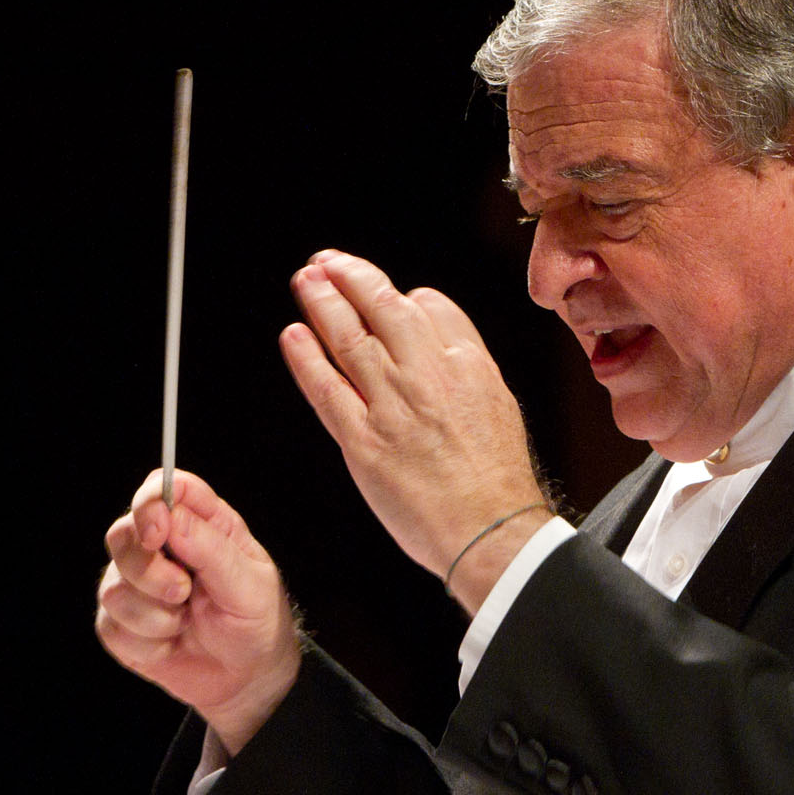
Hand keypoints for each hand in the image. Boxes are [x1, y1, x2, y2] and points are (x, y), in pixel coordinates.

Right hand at [96, 469, 300, 756]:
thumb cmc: (255, 622)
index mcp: (203, 523)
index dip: (151, 503)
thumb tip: (170, 516)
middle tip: (183, 592)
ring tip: (186, 622)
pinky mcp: (120, 621)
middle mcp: (163, 546)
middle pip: (124, 533)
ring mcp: (136, 583)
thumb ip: (211, 549)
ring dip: (154, 614)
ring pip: (112, 585)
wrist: (246, 678)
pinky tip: (170, 644)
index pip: (165, 488)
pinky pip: (111, 625)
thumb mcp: (250, 585)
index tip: (158, 532)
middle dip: (148, 570)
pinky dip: (146, 642)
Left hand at [279, 250, 550, 608]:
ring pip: (349, 338)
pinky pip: (326, 388)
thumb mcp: (500, 406)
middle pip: (383, 307)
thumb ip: (467, 371)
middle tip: (327, 262)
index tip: (382, 294)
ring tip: (305, 280)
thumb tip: (443, 348)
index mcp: (468, 364)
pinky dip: (306, 358)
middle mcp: (429, 376)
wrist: (492, 532)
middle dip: (351, 276)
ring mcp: (393, 406)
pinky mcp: (364, 441)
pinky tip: (293, 335)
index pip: (428, 306)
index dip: (401, 295)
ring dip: (322, 302)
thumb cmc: (498, 481)